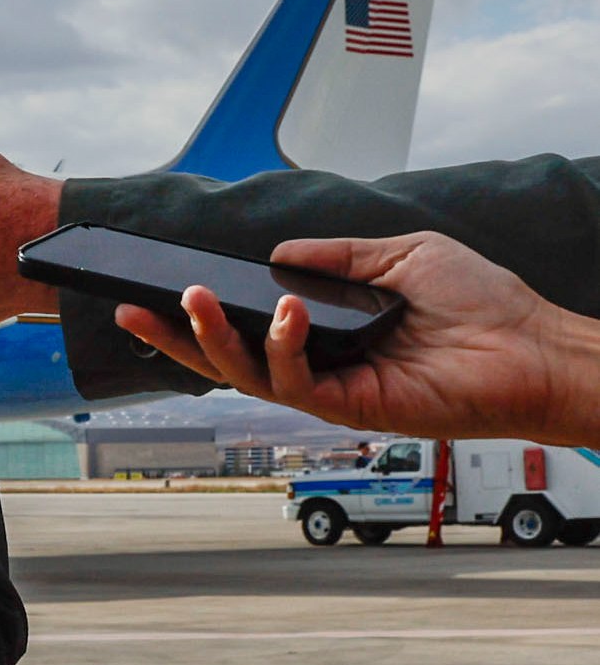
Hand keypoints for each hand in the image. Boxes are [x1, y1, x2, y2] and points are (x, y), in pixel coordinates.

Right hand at [115, 231, 599, 445]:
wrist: (535, 345)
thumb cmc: (483, 303)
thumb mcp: (399, 254)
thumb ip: (335, 255)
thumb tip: (276, 255)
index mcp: (327, 330)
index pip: (248, 323)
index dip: (198, 313)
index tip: (154, 290)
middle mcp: (323, 365)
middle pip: (227, 357)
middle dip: (174, 337)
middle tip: (130, 309)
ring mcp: (336, 391)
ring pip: (249, 374)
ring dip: (214, 338)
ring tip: (194, 299)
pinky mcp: (356, 410)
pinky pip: (299, 382)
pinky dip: (283, 346)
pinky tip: (288, 311)